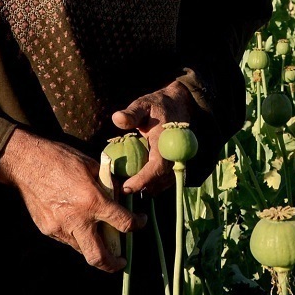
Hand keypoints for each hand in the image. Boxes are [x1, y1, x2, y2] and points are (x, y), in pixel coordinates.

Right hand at [0, 127, 144, 271]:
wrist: (25, 162)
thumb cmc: (60, 158)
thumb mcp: (90, 166)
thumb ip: (106, 184)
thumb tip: (119, 195)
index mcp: (92, 201)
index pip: (123, 223)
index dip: (137, 224)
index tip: (140, 222)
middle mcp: (77, 220)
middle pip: (98, 257)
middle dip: (113, 264)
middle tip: (121, 260)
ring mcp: (60, 228)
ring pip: (82, 249)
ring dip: (93, 246)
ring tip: (98, 235)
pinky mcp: (47, 229)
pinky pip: (67, 239)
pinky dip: (76, 235)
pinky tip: (76, 221)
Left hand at [112, 80, 195, 195]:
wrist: (178, 104)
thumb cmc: (157, 105)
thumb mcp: (143, 105)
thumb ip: (132, 113)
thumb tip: (116, 118)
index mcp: (165, 140)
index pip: (157, 165)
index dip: (143, 179)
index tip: (126, 187)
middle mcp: (175, 152)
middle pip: (161, 179)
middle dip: (142, 187)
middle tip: (121, 190)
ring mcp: (178, 159)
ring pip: (165, 182)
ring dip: (148, 187)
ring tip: (127, 186)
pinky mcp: (177, 163)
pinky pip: (166, 179)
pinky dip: (153, 184)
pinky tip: (137, 182)